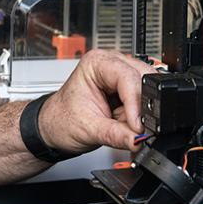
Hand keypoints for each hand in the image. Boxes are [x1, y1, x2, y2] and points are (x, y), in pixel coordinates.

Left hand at [37, 50, 154, 152]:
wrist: (55, 128)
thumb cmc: (62, 119)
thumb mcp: (89, 130)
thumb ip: (117, 135)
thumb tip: (139, 139)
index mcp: (96, 63)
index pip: (127, 77)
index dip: (136, 104)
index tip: (137, 126)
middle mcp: (111, 63)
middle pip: (142, 79)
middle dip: (142, 106)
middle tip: (136, 128)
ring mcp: (120, 74)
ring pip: (147, 89)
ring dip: (141, 111)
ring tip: (123, 124)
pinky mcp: (126, 88)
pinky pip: (145, 99)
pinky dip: (140, 113)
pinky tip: (125, 121)